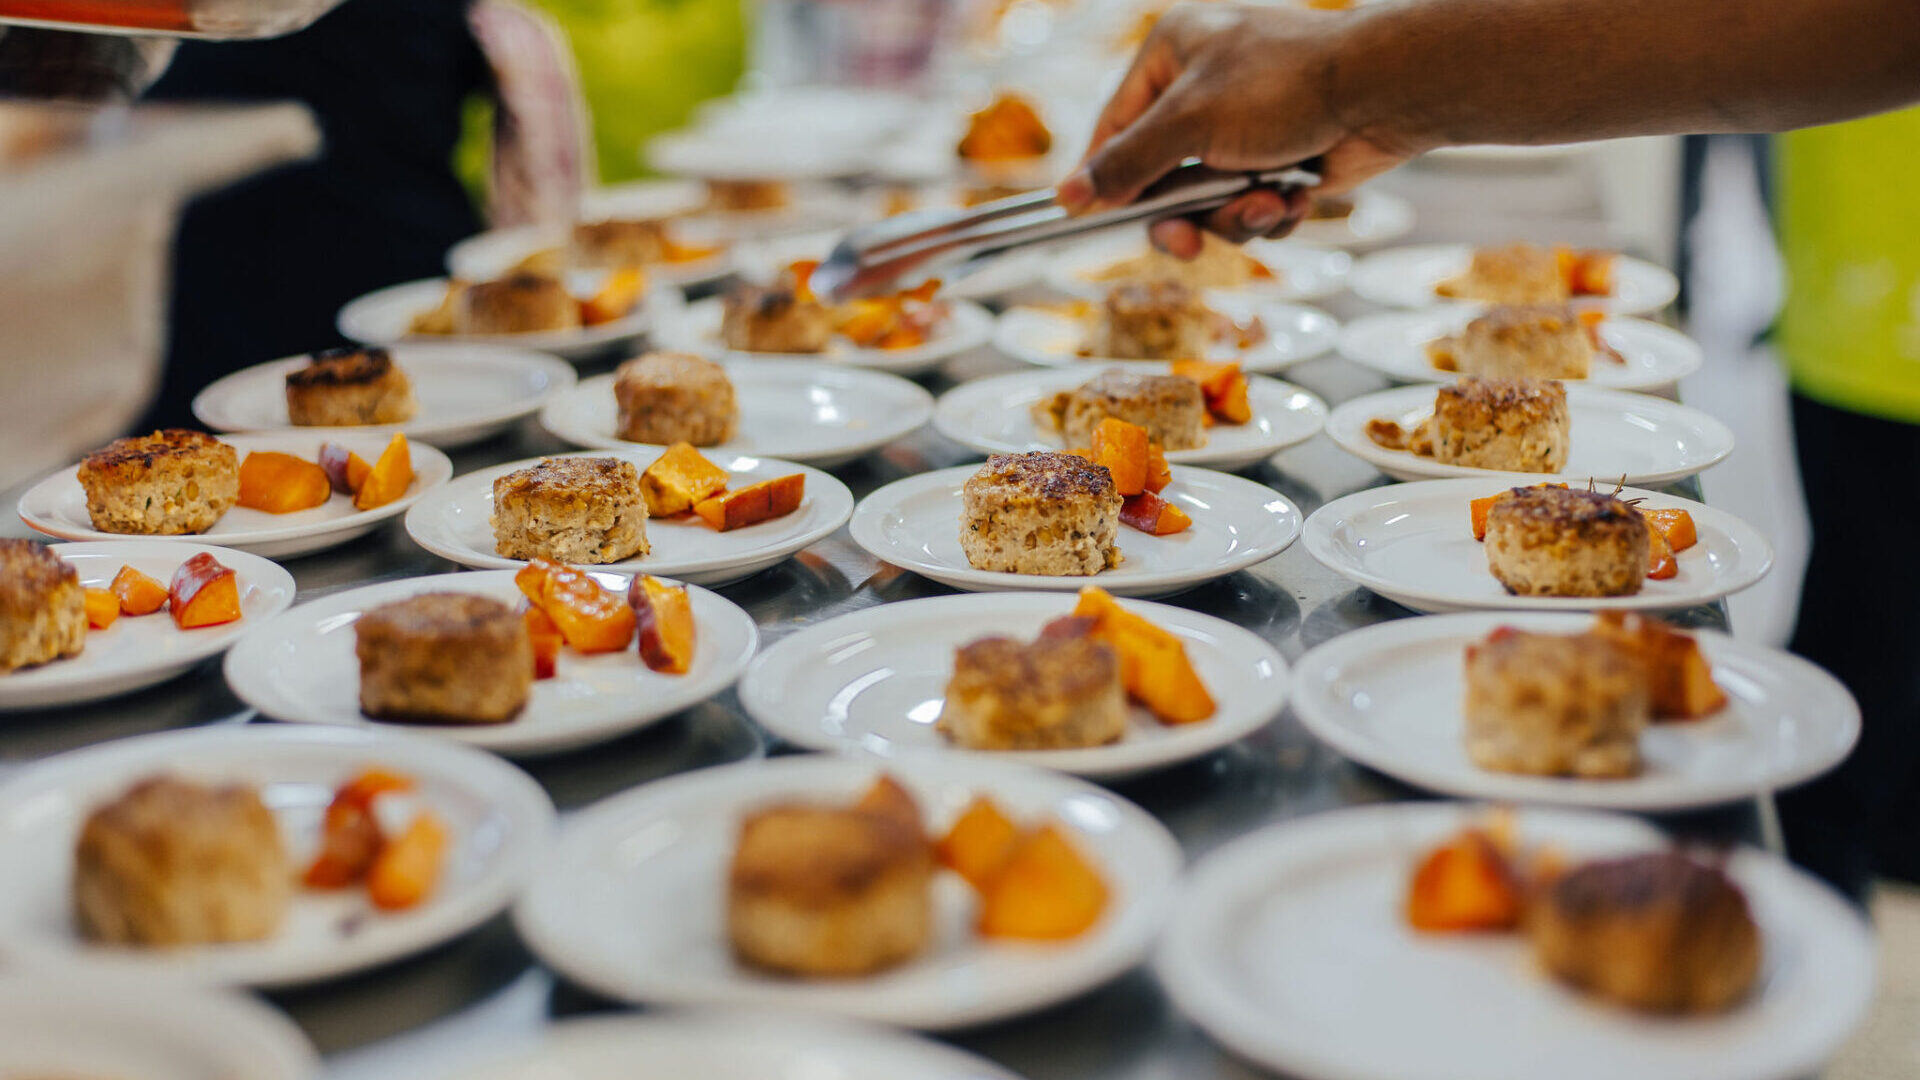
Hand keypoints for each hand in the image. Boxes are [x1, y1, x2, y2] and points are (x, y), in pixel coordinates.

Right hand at [1058, 3, 1416, 256]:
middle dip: (1183, 214)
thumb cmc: (1284, 86)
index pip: (1114, 128)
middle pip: (1160, 177)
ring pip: (1208, 201)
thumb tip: (1066, 198)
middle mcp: (1203, 88)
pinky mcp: (1280, 158)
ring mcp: (1244, 126)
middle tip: (1188, 245)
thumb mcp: (1191, 125)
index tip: (1092, 221)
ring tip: (1266, 203)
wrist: (1385, 93)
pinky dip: (1269, 210)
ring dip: (1234, 215)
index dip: (1105, 179)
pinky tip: (1295, 195)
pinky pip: (1250, 204)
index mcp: (1171, 53)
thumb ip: (1127, 164)